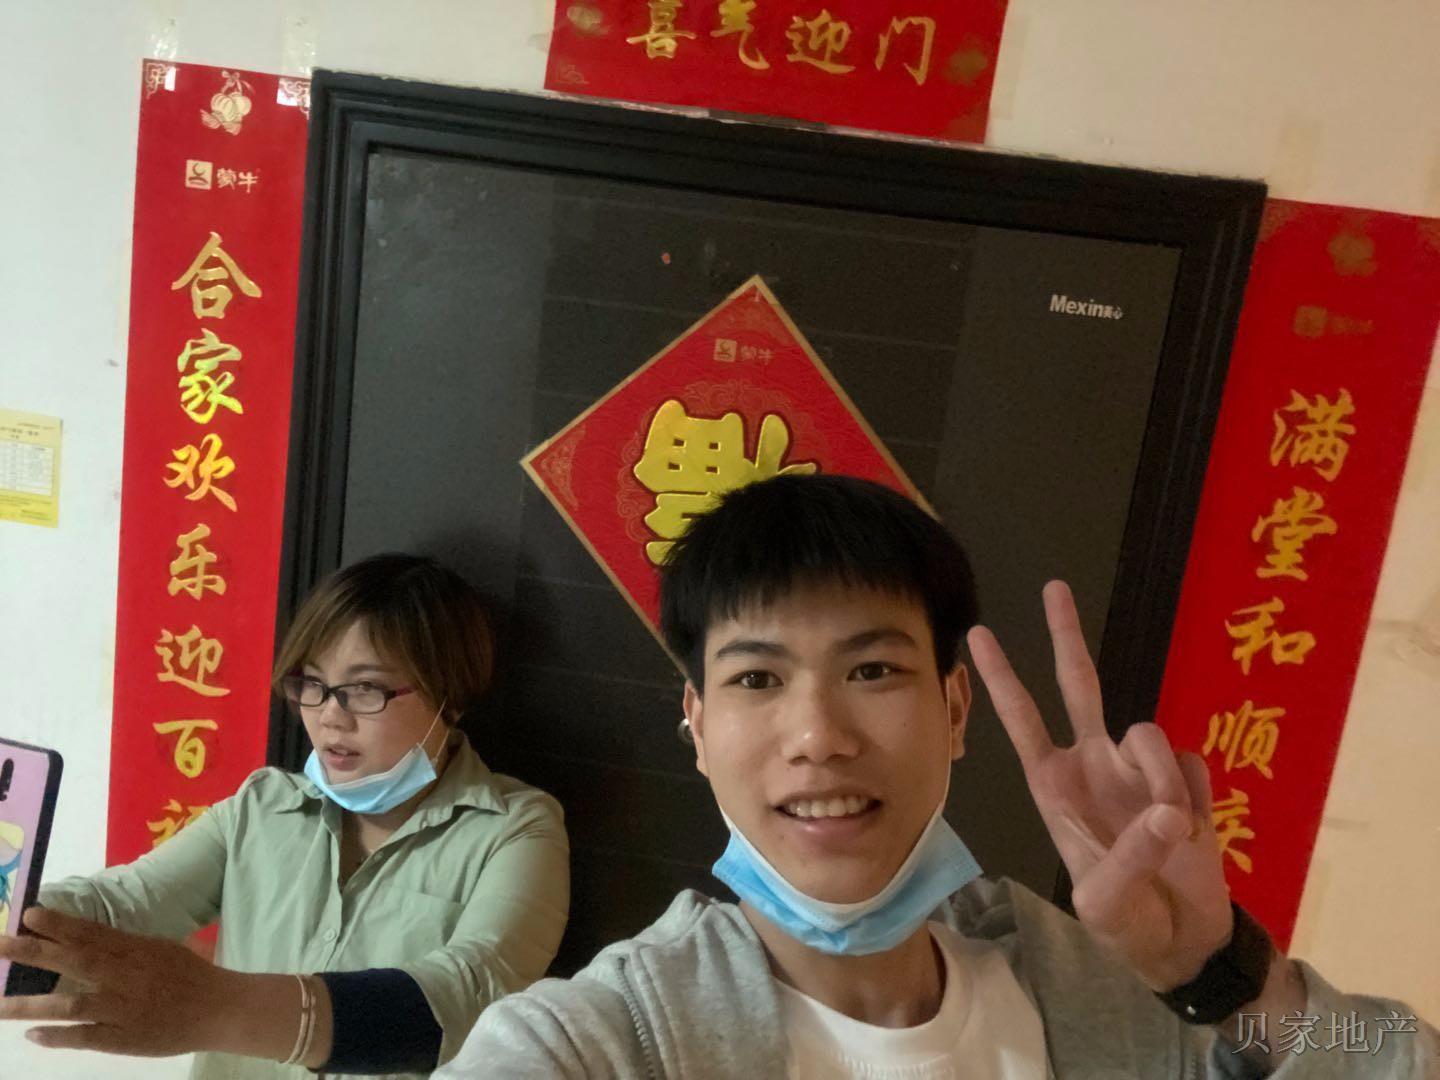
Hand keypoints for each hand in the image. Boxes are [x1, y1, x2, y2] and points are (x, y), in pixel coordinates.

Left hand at [0, 907, 236, 1054]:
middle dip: (34, 953)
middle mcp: (125, 976)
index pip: (92, 933)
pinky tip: (33, 1035)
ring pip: (71, 1005)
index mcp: (136, 950)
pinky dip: (58, 1036)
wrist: (221, 1008)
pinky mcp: (124, 1037)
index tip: (29, 914)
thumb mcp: (161, 950)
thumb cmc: (192, 976)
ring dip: (32, 1005)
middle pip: (75, 962)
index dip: (60, 924)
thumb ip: (125, 947)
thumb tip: (87, 940)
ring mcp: (123, 1008)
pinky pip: (85, 1036)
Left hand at [966, 580, 1232, 990]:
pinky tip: (1193, 831)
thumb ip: (1129, 858)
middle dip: (1065, 637)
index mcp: (1056, 787)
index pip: (1022, 721)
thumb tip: (1164, 811)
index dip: (1002, 679)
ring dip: (1161, 781)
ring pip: (1148, 734)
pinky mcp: (1186, 779)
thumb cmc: (1125, 923)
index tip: (978, 636)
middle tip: (1053, 588)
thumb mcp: (1107, 903)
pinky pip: (1192, 764)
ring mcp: (1140, 769)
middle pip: (1079, 685)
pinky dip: (1195, 797)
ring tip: (1171, 832)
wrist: (1183, 940)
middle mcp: (1094, 765)